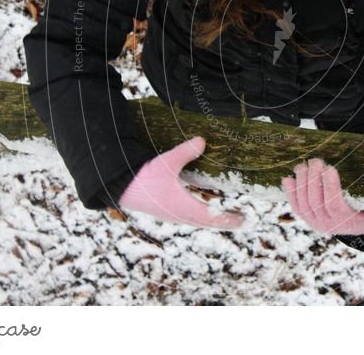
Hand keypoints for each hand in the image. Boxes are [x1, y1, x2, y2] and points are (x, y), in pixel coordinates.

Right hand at [118, 136, 243, 228]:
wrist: (120, 186)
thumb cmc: (144, 176)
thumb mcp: (167, 161)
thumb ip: (186, 151)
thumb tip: (203, 140)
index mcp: (184, 207)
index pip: (212, 217)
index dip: (228, 219)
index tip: (243, 220)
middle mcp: (180, 215)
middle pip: (207, 223)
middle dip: (224, 221)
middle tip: (240, 220)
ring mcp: (172, 215)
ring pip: (197, 222)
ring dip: (212, 220)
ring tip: (224, 217)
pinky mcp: (165, 211)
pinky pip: (188, 218)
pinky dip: (200, 217)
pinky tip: (201, 210)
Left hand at [281, 157, 363, 235]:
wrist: (352, 226)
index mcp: (346, 222)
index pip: (335, 205)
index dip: (330, 187)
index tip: (330, 168)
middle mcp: (328, 225)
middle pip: (316, 202)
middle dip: (314, 179)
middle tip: (316, 160)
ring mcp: (315, 222)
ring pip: (304, 203)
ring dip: (302, 182)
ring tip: (303, 164)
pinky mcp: (306, 218)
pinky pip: (295, 206)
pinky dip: (290, 192)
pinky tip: (287, 177)